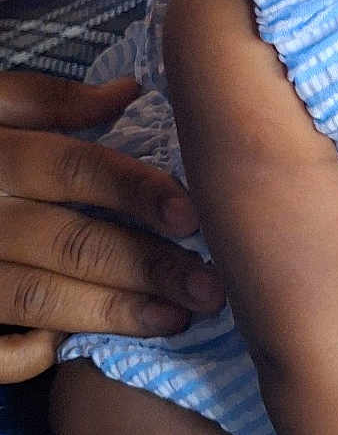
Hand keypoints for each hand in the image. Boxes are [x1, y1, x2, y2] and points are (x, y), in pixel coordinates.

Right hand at [0, 72, 224, 382]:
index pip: (77, 169)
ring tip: (177, 318)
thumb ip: (49, 100)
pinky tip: (77, 348)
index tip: (192, 215)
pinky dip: (29, 354)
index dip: (137, 191)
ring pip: (40, 297)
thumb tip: (127, 90)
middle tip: (210, 287)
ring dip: (114, 311)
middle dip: (148, 266)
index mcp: (0, 156)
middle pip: (72, 242)